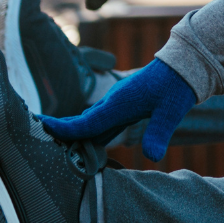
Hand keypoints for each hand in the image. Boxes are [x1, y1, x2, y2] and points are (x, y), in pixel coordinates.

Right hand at [40, 59, 194, 161]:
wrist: (185, 65)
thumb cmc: (177, 86)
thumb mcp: (172, 111)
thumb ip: (159, 133)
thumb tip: (153, 157)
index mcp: (119, 104)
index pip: (84, 122)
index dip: (62, 129)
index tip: (38, 128)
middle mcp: (113, 102)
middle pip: (83, 125)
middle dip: (62, 136)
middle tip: (38, 149)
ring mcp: (117, 102)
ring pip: (92, 123)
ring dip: (78, 136)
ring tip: (58, 153)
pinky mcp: (124, 103)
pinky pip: (102, 120)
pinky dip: (92, 132)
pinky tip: (90, 145)